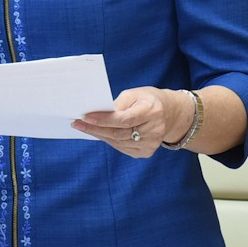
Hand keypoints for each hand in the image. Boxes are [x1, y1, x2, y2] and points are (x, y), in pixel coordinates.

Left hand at [75, 87, 192, 157]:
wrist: (170, 113)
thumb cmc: (148, 100)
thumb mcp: (135, 94)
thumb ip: (117, 104)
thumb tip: (97, 114)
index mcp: (152, 111)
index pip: (124, 119)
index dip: (104, 119)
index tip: (85, 117)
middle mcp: (154, 129)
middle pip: (119, 133)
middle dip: (95, 128)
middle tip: (77, 123)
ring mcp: (151, 143)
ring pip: (118, 142)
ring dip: (99, 135)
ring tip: (85, 127)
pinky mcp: (146, 152)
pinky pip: (122, 148)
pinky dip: (109, 140)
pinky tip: (100, 134)